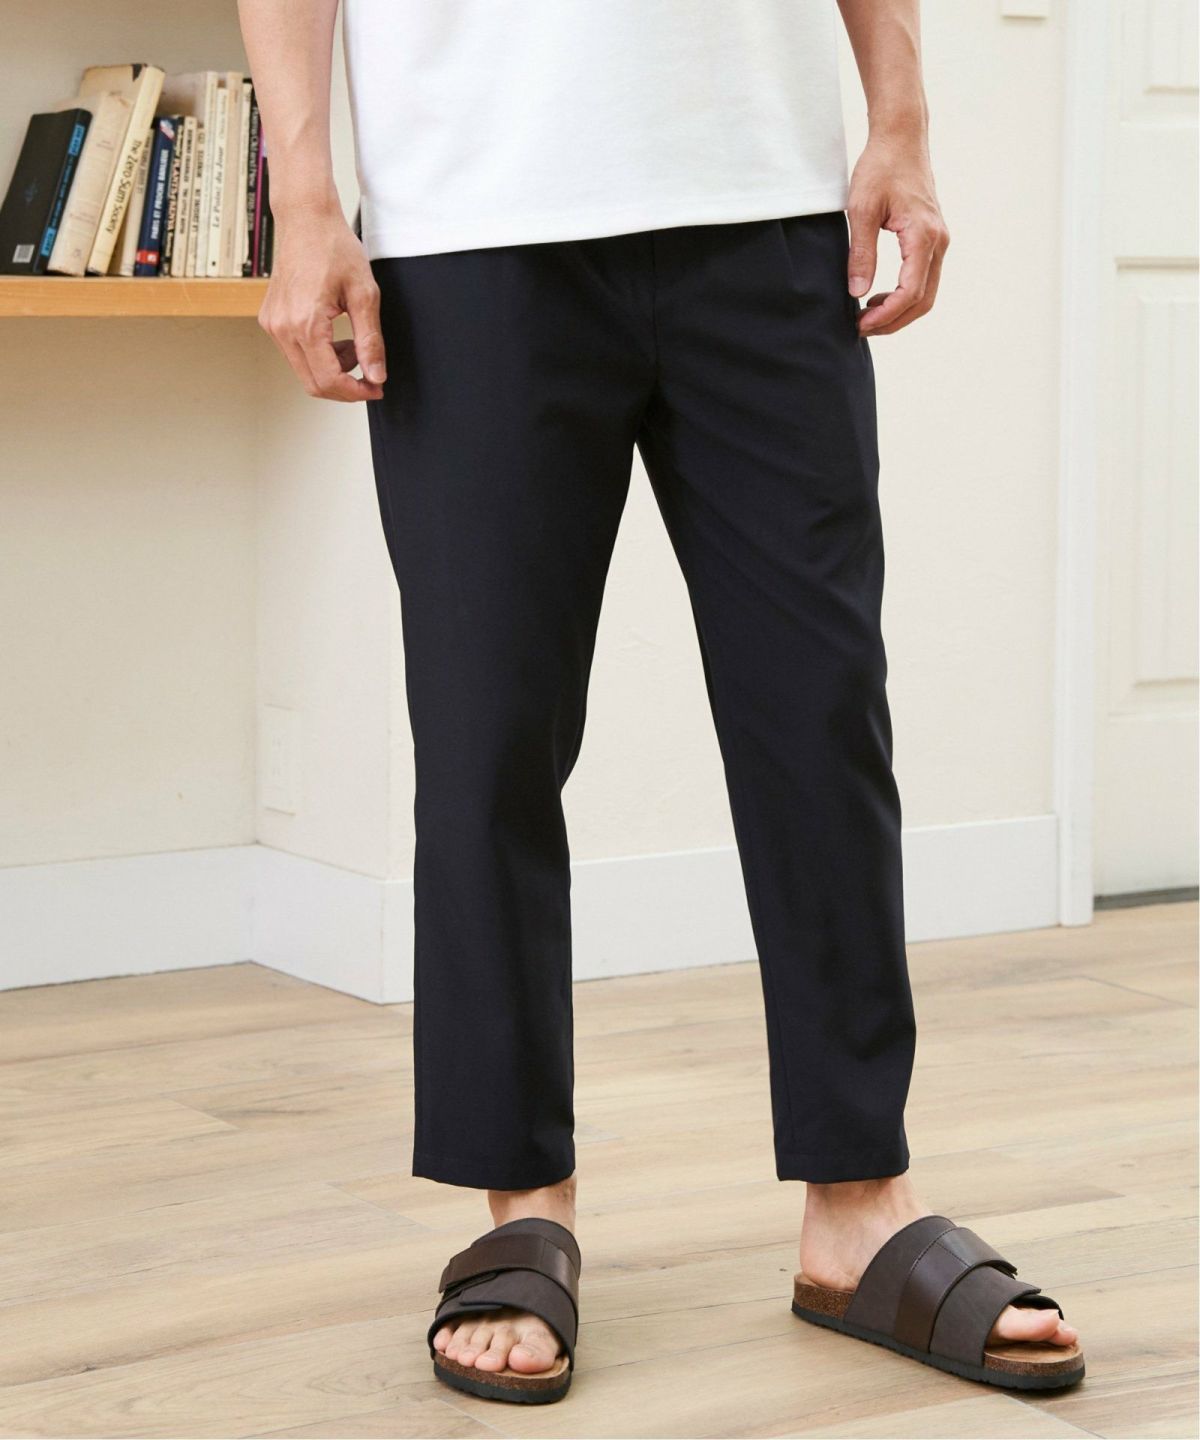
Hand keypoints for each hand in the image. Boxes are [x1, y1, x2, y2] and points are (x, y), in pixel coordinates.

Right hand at [258, 204, 385, 400]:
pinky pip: (296, 354)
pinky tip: (336, 338)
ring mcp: (273, 324)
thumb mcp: (365, 294)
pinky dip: (320, 356)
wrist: (306, 220)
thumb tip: (376, 375)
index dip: (356, 392)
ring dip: (333, 370)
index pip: (329, 380)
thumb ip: (370, 341)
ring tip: (355, 346)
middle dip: (345, 387)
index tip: (375, 388)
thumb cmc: (333, 247)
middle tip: (370, 377)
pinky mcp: (271, 320)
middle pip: (314, 384)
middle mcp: (282, 327)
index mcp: (305, 322)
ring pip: (304, 371)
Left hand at [846, 131, 948, 336]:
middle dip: (893, 321)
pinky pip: (923, 278)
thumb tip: (857, 292)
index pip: (910, 292)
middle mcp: (937, 241)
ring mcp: (938, 240)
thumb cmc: (880, 167)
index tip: (860, 324)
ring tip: (867, 315)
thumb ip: (861, 253)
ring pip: (926, 292)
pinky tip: (878, 296)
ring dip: (899, 311)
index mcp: (923, 236)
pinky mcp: (932, 238)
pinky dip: (903, 295)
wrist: (901, 138)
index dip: (886, 316)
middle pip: (923, 300)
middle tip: (861, 328)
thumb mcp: (862, 210)